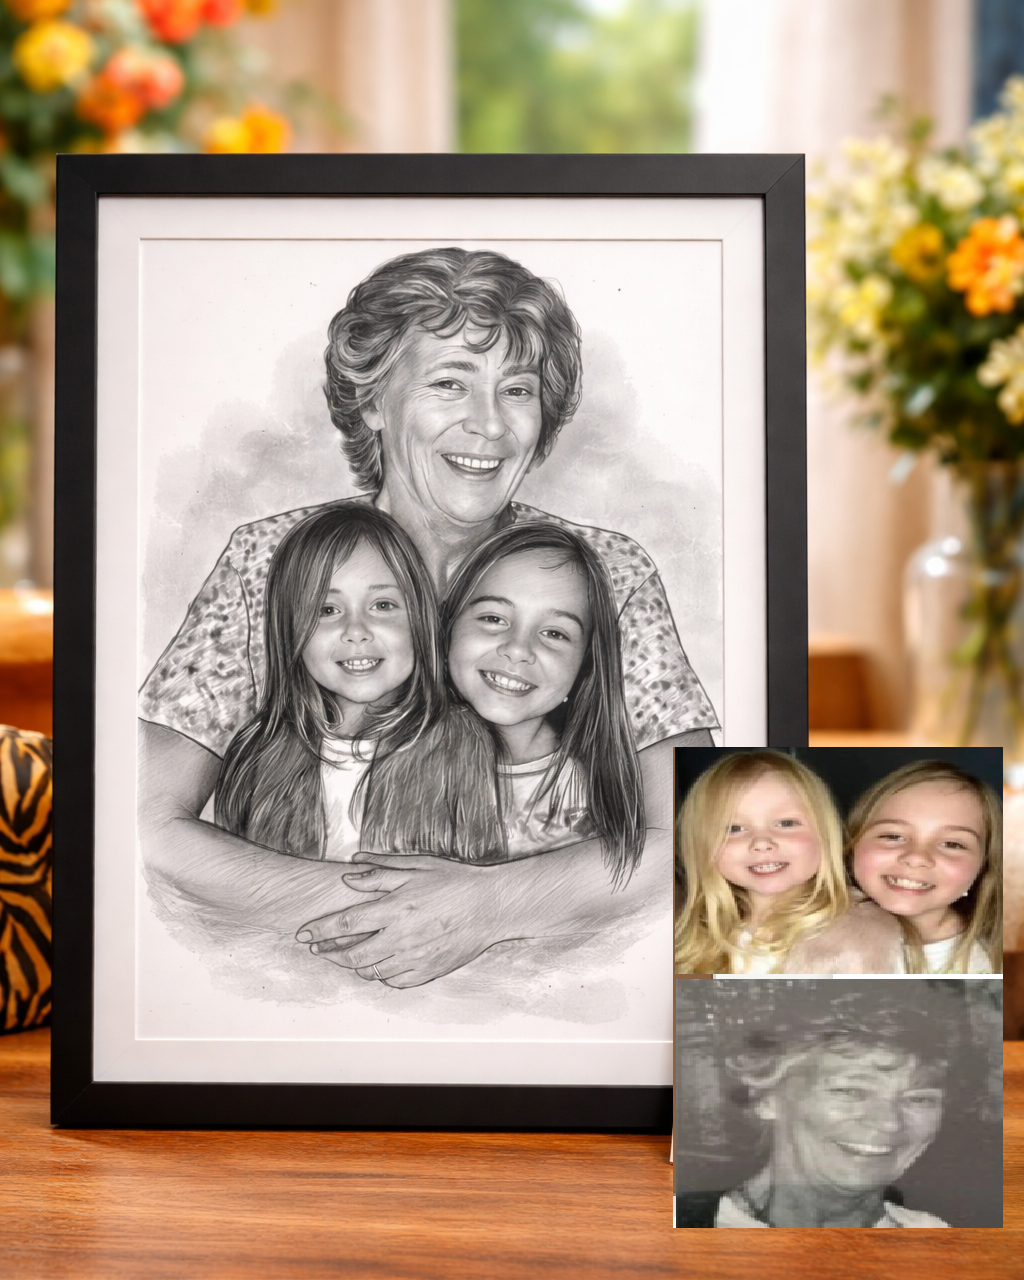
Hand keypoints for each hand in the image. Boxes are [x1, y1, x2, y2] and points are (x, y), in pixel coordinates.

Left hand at [295, 854, 503, 987]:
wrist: (492, 907)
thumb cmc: (455, 882)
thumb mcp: (418, 867)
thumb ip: (381, 871)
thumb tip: (349, 873)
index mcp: (396, 908)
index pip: (346, 923)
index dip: (320, 930)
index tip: (304, 934)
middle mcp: (402, 937)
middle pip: (352, 955)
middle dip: (329, 954)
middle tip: (319, 949)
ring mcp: (416, 958)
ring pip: (371, 971)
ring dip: (353, 965)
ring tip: (346, 957)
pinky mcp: (428, 971)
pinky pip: (394, 981)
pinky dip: (381, 975)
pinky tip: (378, 965)